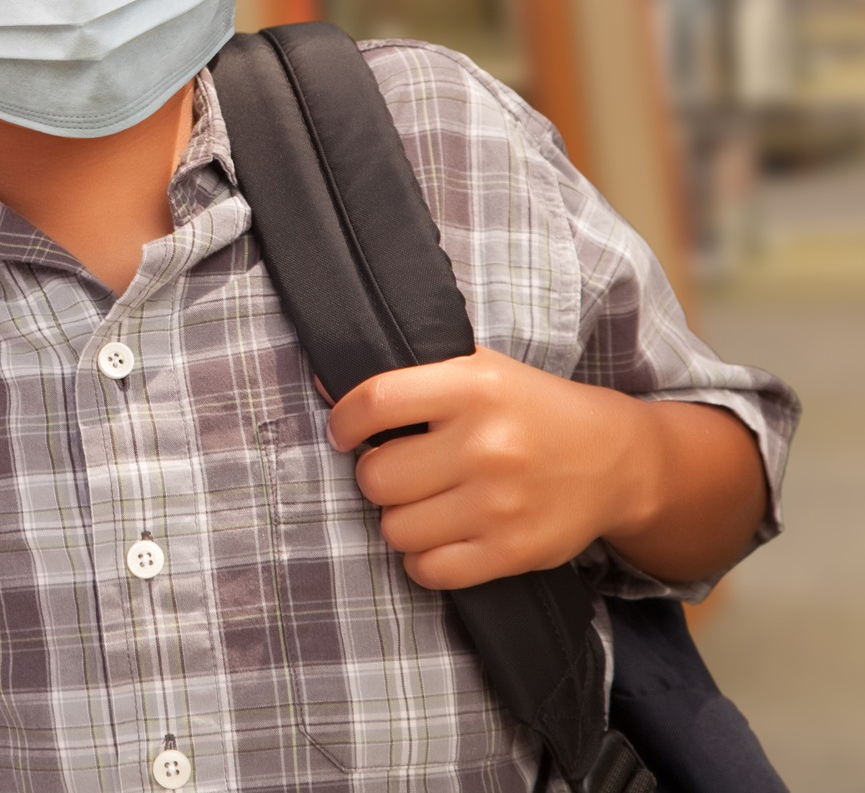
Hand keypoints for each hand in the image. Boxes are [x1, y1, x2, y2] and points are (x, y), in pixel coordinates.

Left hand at [326, 347, 658, 590]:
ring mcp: (500, 503)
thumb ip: (411, 378)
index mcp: (475, 387)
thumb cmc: (531, 411)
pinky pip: (429, 570)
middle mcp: (487, 445)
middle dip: (378, 476)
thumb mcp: (481, 370)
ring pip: (395, 528)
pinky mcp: (514, 551)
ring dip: (400, 519)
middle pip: (377, 477)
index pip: (376, 403)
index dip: (345, 421)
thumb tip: (323, 388)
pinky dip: (423, 560)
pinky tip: (441, 537)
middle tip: (402, 471)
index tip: (343, 432)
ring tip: (426, 503)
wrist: (617, 460)